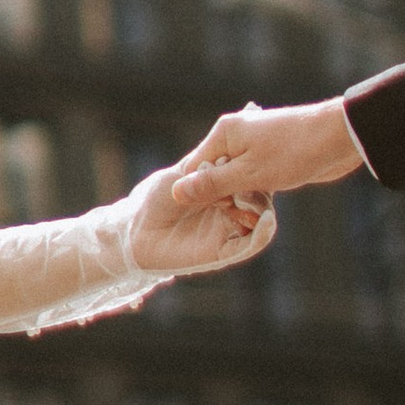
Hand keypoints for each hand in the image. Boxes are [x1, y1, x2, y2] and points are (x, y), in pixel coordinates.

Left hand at [124, 160, 276, 279]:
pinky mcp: (225, 251)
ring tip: (251, 197)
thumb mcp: (181, 176)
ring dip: (260, 206)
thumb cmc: (157, 197)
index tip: (250, 154)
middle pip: (258, 195)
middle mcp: (230, 207)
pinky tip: (266, 220)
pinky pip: (250, 244)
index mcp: (221, 185)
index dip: (252, 165)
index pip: (248, 174)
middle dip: (257, 186)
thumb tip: (228, 157)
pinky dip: (263, 232)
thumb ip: (205, 169)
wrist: (137, 230)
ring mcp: (229, 228)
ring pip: (259, 218)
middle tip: (249, 179)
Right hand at [172, 100, 365, 207]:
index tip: (216, 210)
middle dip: (224, 196)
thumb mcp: (249, 174)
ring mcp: (254, 144)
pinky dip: (257, 191)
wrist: (339, 137)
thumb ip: (213, 185)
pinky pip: (253, 177)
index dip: (200, 193)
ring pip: (235, 178)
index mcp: (224, 133)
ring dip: (243, 196)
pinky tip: (268, 200)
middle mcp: (235, 135)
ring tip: (256, 207)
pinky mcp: (271, 155)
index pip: (195, 167)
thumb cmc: (293, 153)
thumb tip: (176, 192)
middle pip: (214, 173)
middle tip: (242, 211)